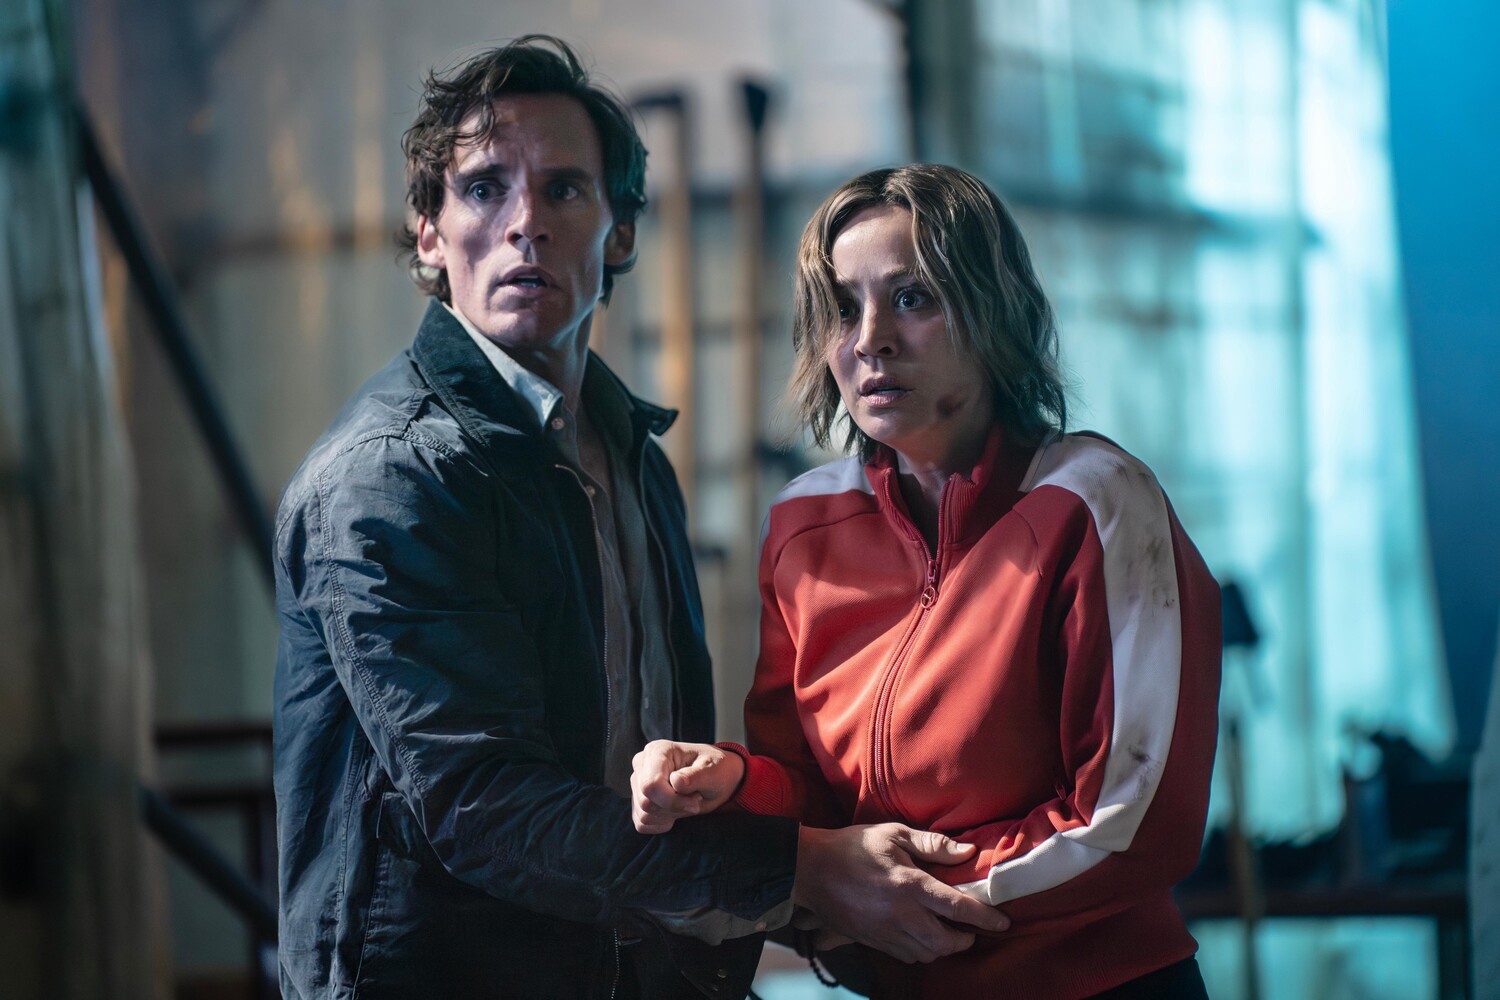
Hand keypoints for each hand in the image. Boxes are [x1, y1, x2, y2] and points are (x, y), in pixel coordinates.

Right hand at [630, 740, 744, 833]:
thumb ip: (696, 776)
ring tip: (686, 802)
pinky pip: (643, 824)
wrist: (715, 780)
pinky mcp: (637, 801)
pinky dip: (662, 823)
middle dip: (674, 808)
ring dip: (670, 815)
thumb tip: (676, 781)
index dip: (673, 801)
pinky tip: (675, 811)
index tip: (696, 801)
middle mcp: (642, 764)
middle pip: (646, 802)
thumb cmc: (716, 770)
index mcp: (658, 750)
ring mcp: (637, 783)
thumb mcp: (714, 771)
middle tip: (694, 800)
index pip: (651, 785)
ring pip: (644, 815)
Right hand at [792, 823, 1009, 963]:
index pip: (958, 908)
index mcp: (911, 886)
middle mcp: (902, 915)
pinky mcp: (872, 941)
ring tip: (945, 932)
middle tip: (970, 929)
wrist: (810, 870)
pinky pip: (906, 956)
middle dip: (964, 940)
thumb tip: (967, 852)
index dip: (985, 918)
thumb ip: (932, 845)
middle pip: (945, 943)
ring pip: (926, 955)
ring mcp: (886, 932)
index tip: (1002, 922)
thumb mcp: (893, 834)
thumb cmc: (852, 846)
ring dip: (942, 947)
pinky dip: (920, 951)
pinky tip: (919, 935)